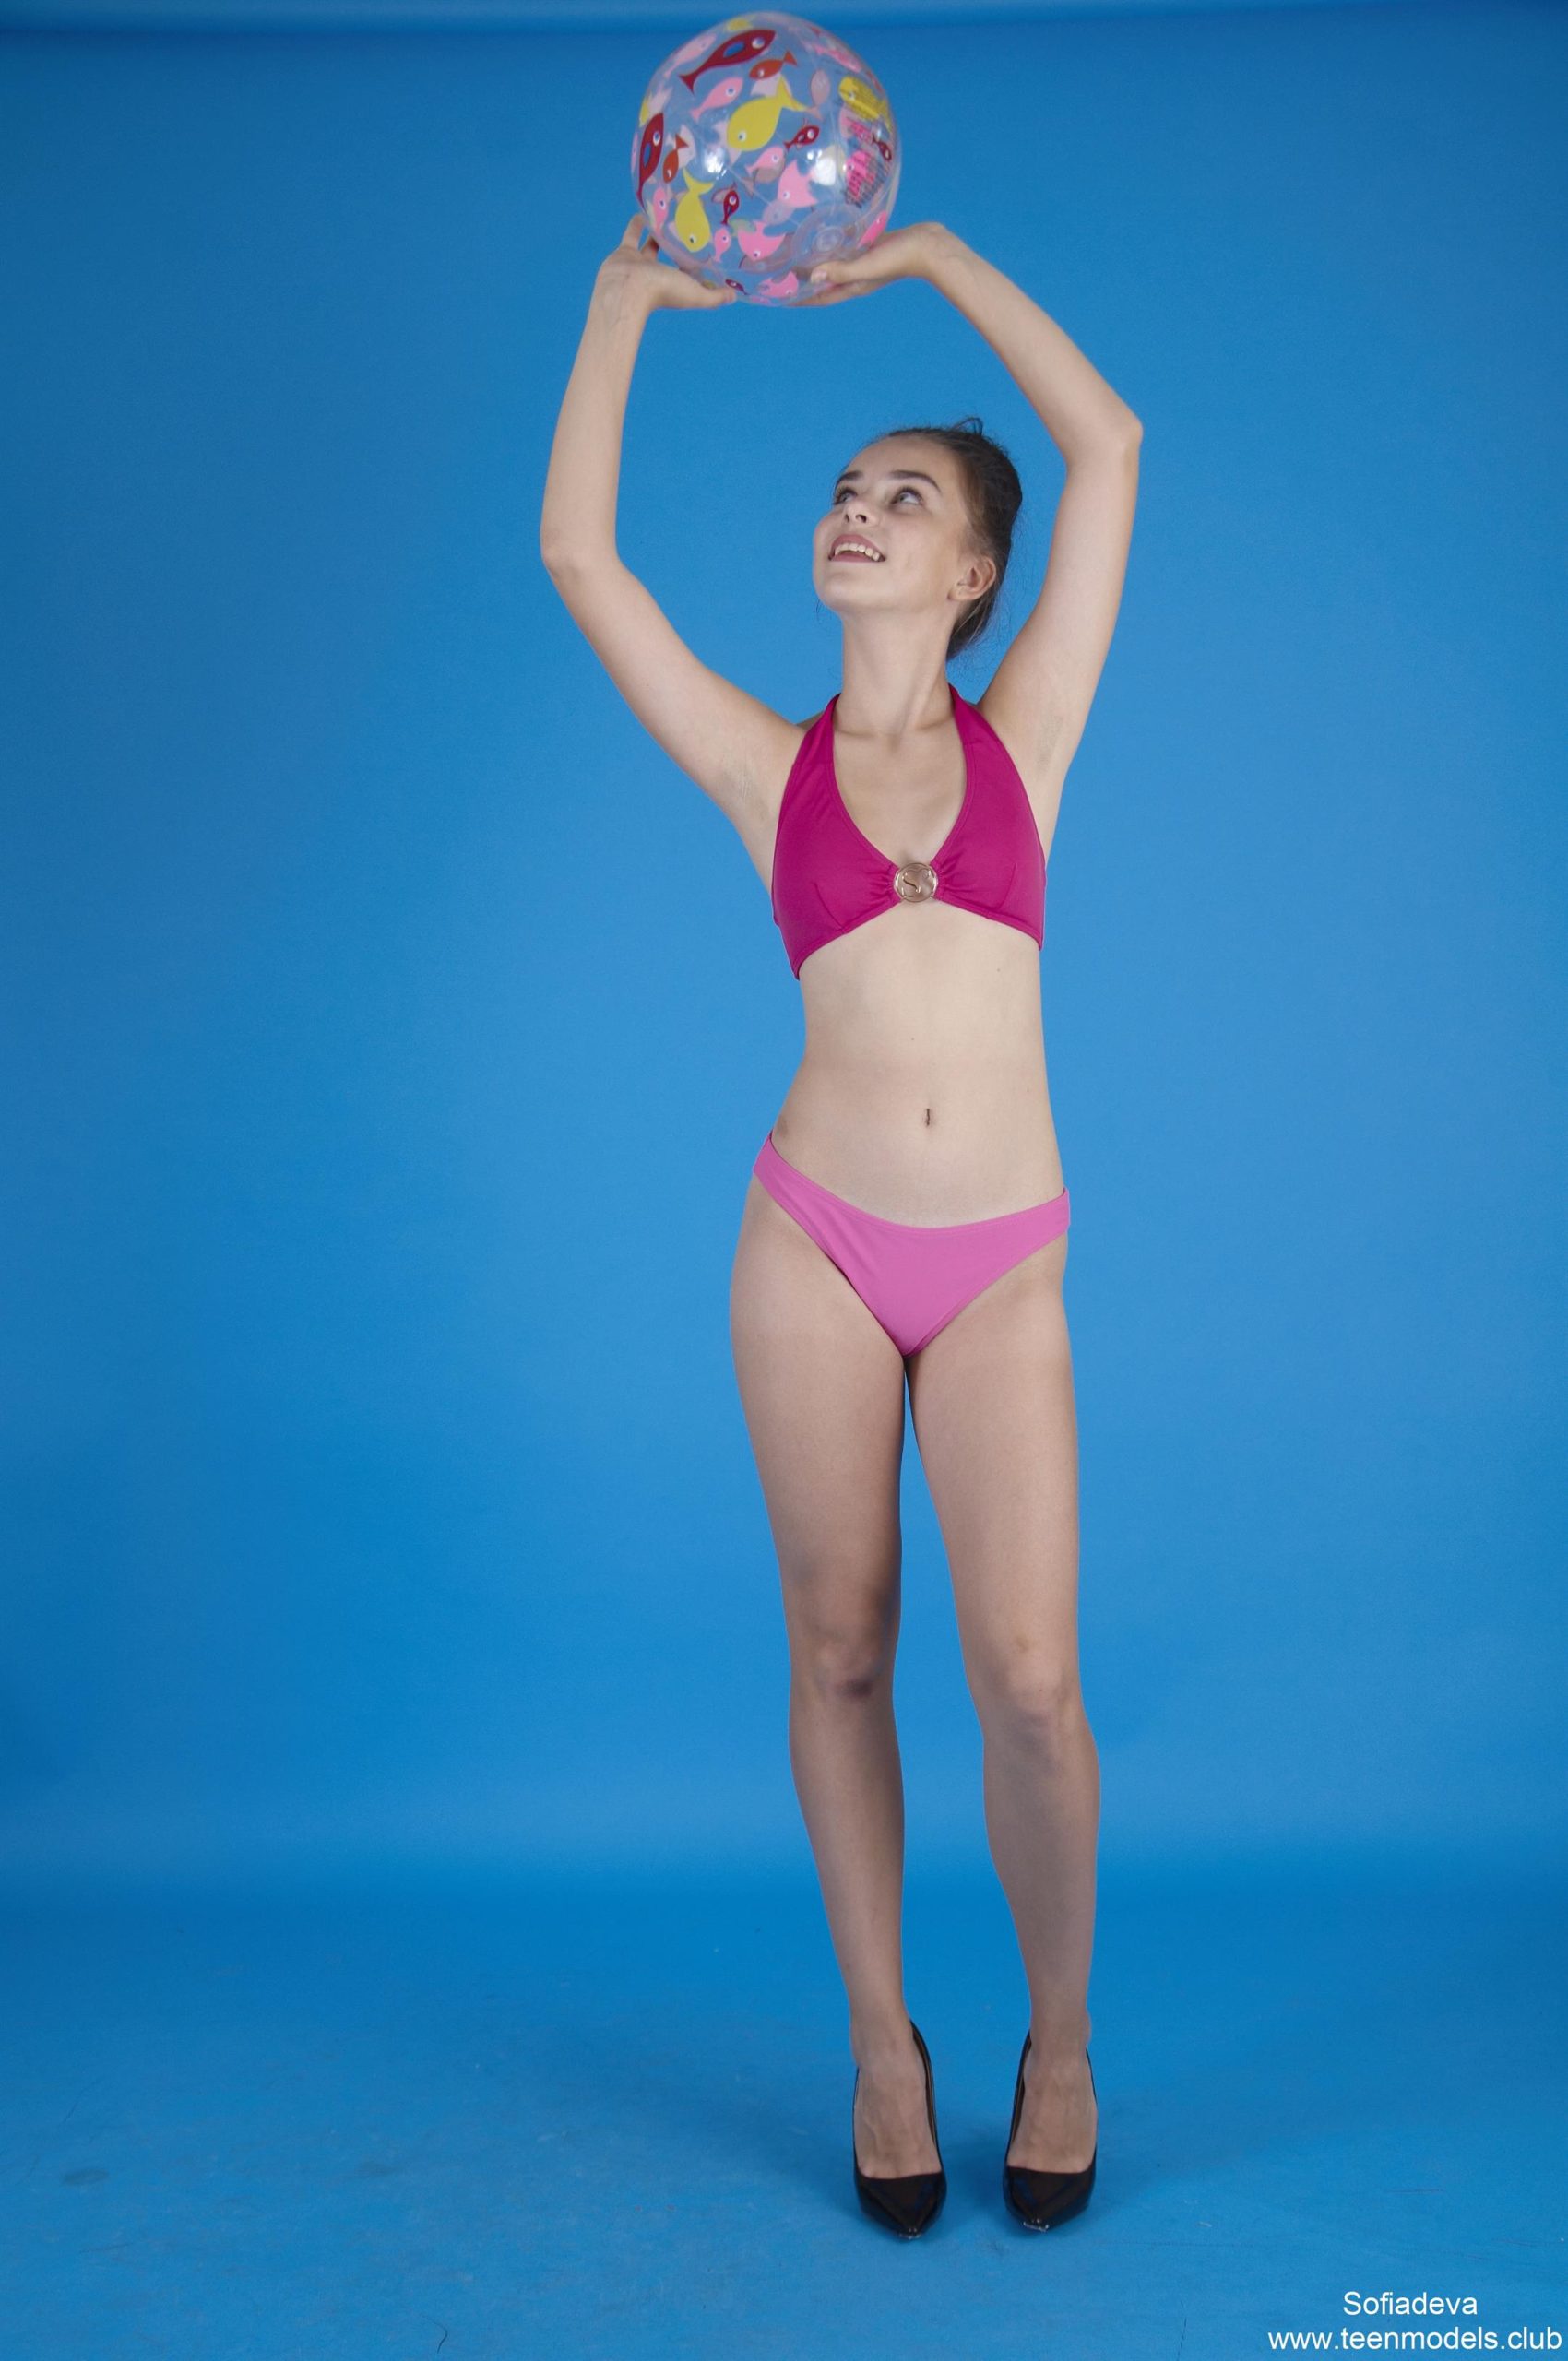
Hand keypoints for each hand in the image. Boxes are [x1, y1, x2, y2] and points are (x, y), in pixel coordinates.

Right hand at [595, 213, 737, 317]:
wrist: (626, 289)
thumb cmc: (662, 292)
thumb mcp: (696, 294)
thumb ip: (714, 296)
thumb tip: (734, 296)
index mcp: (675, 283)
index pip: (690, 273)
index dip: (699, 263)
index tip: (709, 248)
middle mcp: (658, 274)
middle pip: (672, 257)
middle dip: (680, 245)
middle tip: (691, 224)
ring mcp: (641, 263)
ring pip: (652, 244)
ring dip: (660, 233)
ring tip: (671, 215)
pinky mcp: (625, 251)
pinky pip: (633, 234)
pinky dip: (638, 223)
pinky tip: (647, 210)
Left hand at [797, 220, 952, 305]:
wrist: (929, 246)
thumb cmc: (899, 258)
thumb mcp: (867, 266)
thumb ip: (841, 271)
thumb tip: (814, 276)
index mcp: (851, 285)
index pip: (820, 296)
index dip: (800, 299)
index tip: (779, 296)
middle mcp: (854, 276)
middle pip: (823, 281)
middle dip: (804, 279)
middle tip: (782, 269)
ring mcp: (862, 262)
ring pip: (833, 264)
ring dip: (817, 260)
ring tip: (798, 250)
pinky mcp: (870, 247)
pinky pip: (846, 248)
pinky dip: (834, 244)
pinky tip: (825, 232)